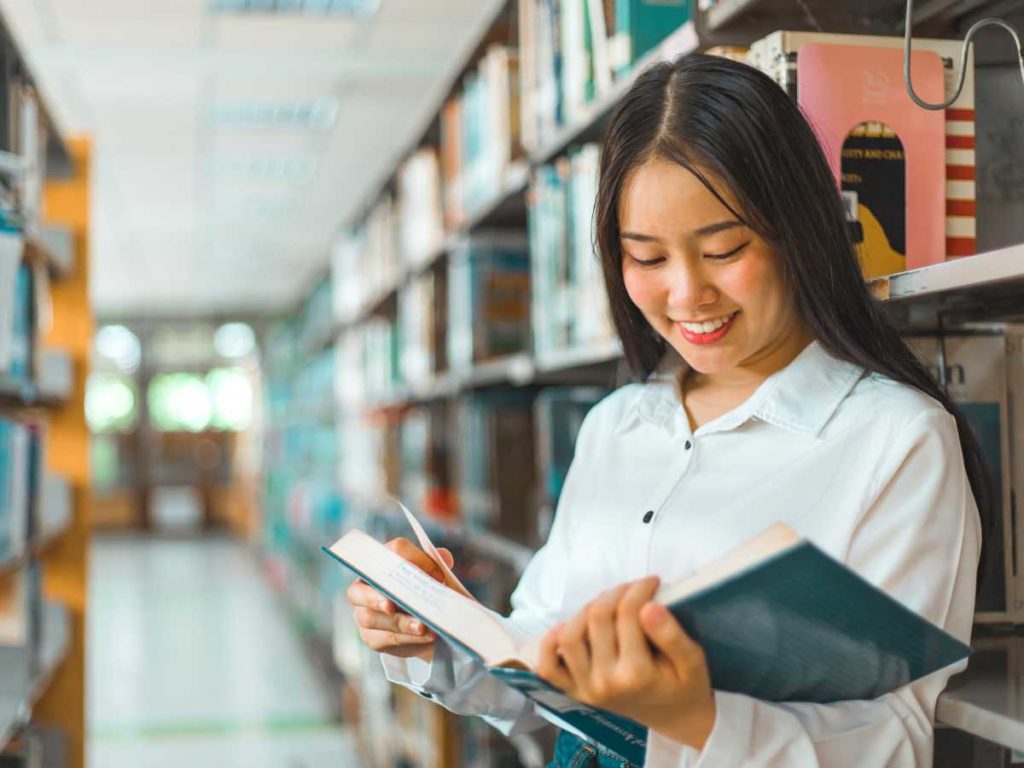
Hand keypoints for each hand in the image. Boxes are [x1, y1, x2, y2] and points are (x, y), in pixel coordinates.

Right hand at [346, 537, 453, 660]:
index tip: (438, 576)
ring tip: (421, 626)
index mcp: (380, 563)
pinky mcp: (371, 638)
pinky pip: (384, 638)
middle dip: (375, 598)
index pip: (392, 552)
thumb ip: (435, 564)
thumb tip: (444, 557)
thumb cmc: (422, 593)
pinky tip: (425, 636)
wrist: (422, 626)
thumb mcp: (430, 577)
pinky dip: (407, 638)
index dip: (415, 560)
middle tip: (391, 605)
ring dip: (398, 622)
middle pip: (358, 590)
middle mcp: (364, 587)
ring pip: (370, 618)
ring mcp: (363, 613)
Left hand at [536, 576, 716, 749]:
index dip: (639, 589)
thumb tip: (649, 606)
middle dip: (616, 592)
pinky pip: (549, 667)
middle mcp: (606, 682)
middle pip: (598, 618)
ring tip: (608, 604)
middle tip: (633, 588)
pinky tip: (567, 626)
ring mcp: (586, 688)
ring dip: (586, 610)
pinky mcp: (575, 691)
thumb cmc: (684, 685)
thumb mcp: (692, 660)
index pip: (628, 613)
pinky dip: (550, 643)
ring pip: (570, 636)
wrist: (674, 716)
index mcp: (637, 675)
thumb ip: (671, 635)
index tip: (652, 581)